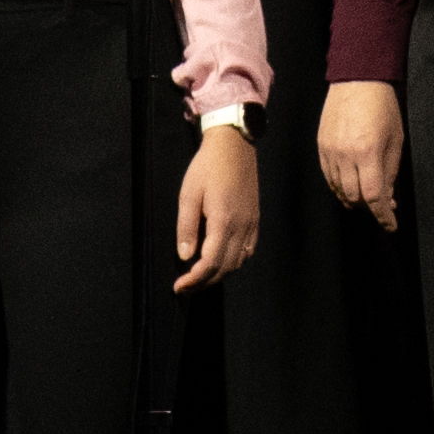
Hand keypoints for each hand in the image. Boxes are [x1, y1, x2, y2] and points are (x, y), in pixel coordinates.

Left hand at [175, 121, 263, 284]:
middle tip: (185, 287)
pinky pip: (248, 251)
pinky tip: (220, 261)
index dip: (194, 280)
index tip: (178, 287)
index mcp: (223, 221)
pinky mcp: (255, 220)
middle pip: (225, 268)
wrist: (234, 145)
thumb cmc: (207, 167)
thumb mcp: (189, 194)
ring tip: (199, 276)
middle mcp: (241, 227)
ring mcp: (251, 224)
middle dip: (204, 283)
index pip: (210, 263)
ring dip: (219, 274)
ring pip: (238, 262)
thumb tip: (185, 256)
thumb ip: (186, 227)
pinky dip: (234, 262)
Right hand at [318, 78, 404, 222]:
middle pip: (353, 197)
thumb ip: (390, 171)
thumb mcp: (396, 140)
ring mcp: (329, 151)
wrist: (357, 80)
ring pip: (338, 189)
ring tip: (366, 197)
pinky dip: (339, 186)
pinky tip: (350, 185)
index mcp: (368, 153)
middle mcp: (345, 155)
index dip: (382, 216)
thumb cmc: (382, 107)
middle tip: (381, 207)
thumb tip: (388, 197)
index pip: (373, 196)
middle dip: (368, 208)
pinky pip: (328, 176)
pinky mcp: (321, 146)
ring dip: (353, 199)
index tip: (390, 225)